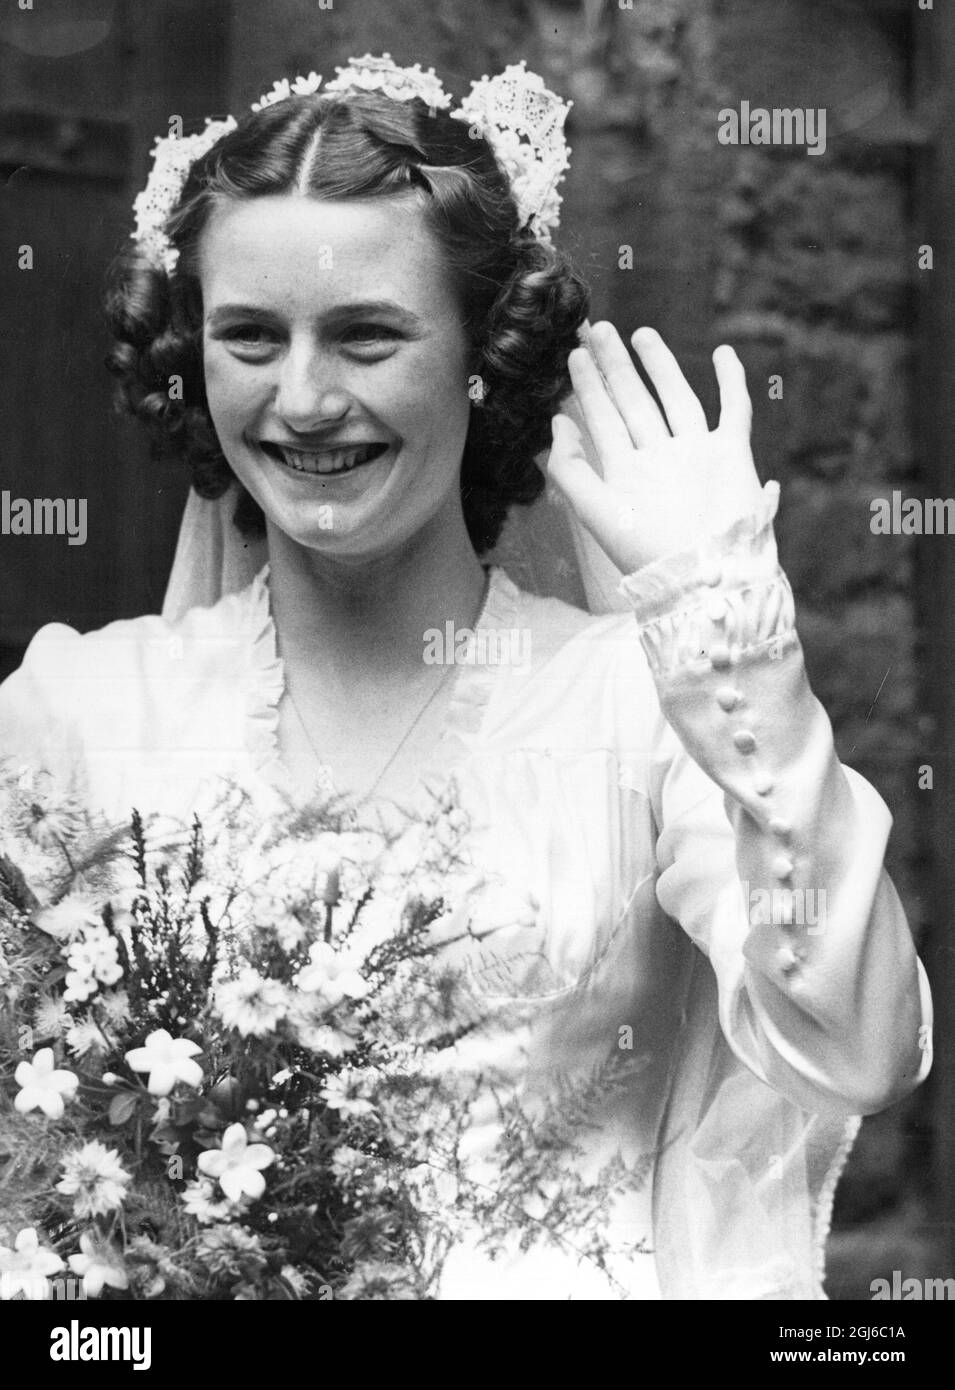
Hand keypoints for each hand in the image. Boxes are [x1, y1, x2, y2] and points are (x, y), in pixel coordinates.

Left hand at [545, 322, 764, 573]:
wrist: (705, 575)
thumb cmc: (649, 552)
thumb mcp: (596, 511)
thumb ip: (570, 469)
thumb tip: (556, 422)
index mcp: (627, 474)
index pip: (603, 420)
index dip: (588, 388)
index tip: (574, 355)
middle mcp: (659, 460)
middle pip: (634, 403)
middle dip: (615, 368)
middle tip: (598, 330)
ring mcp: (695, 455)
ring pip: (675, 399)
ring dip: (660, 367)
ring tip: (642, 334)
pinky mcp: (731, 454)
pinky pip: (733, 410)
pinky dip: (731, 383)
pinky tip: (723, 354)